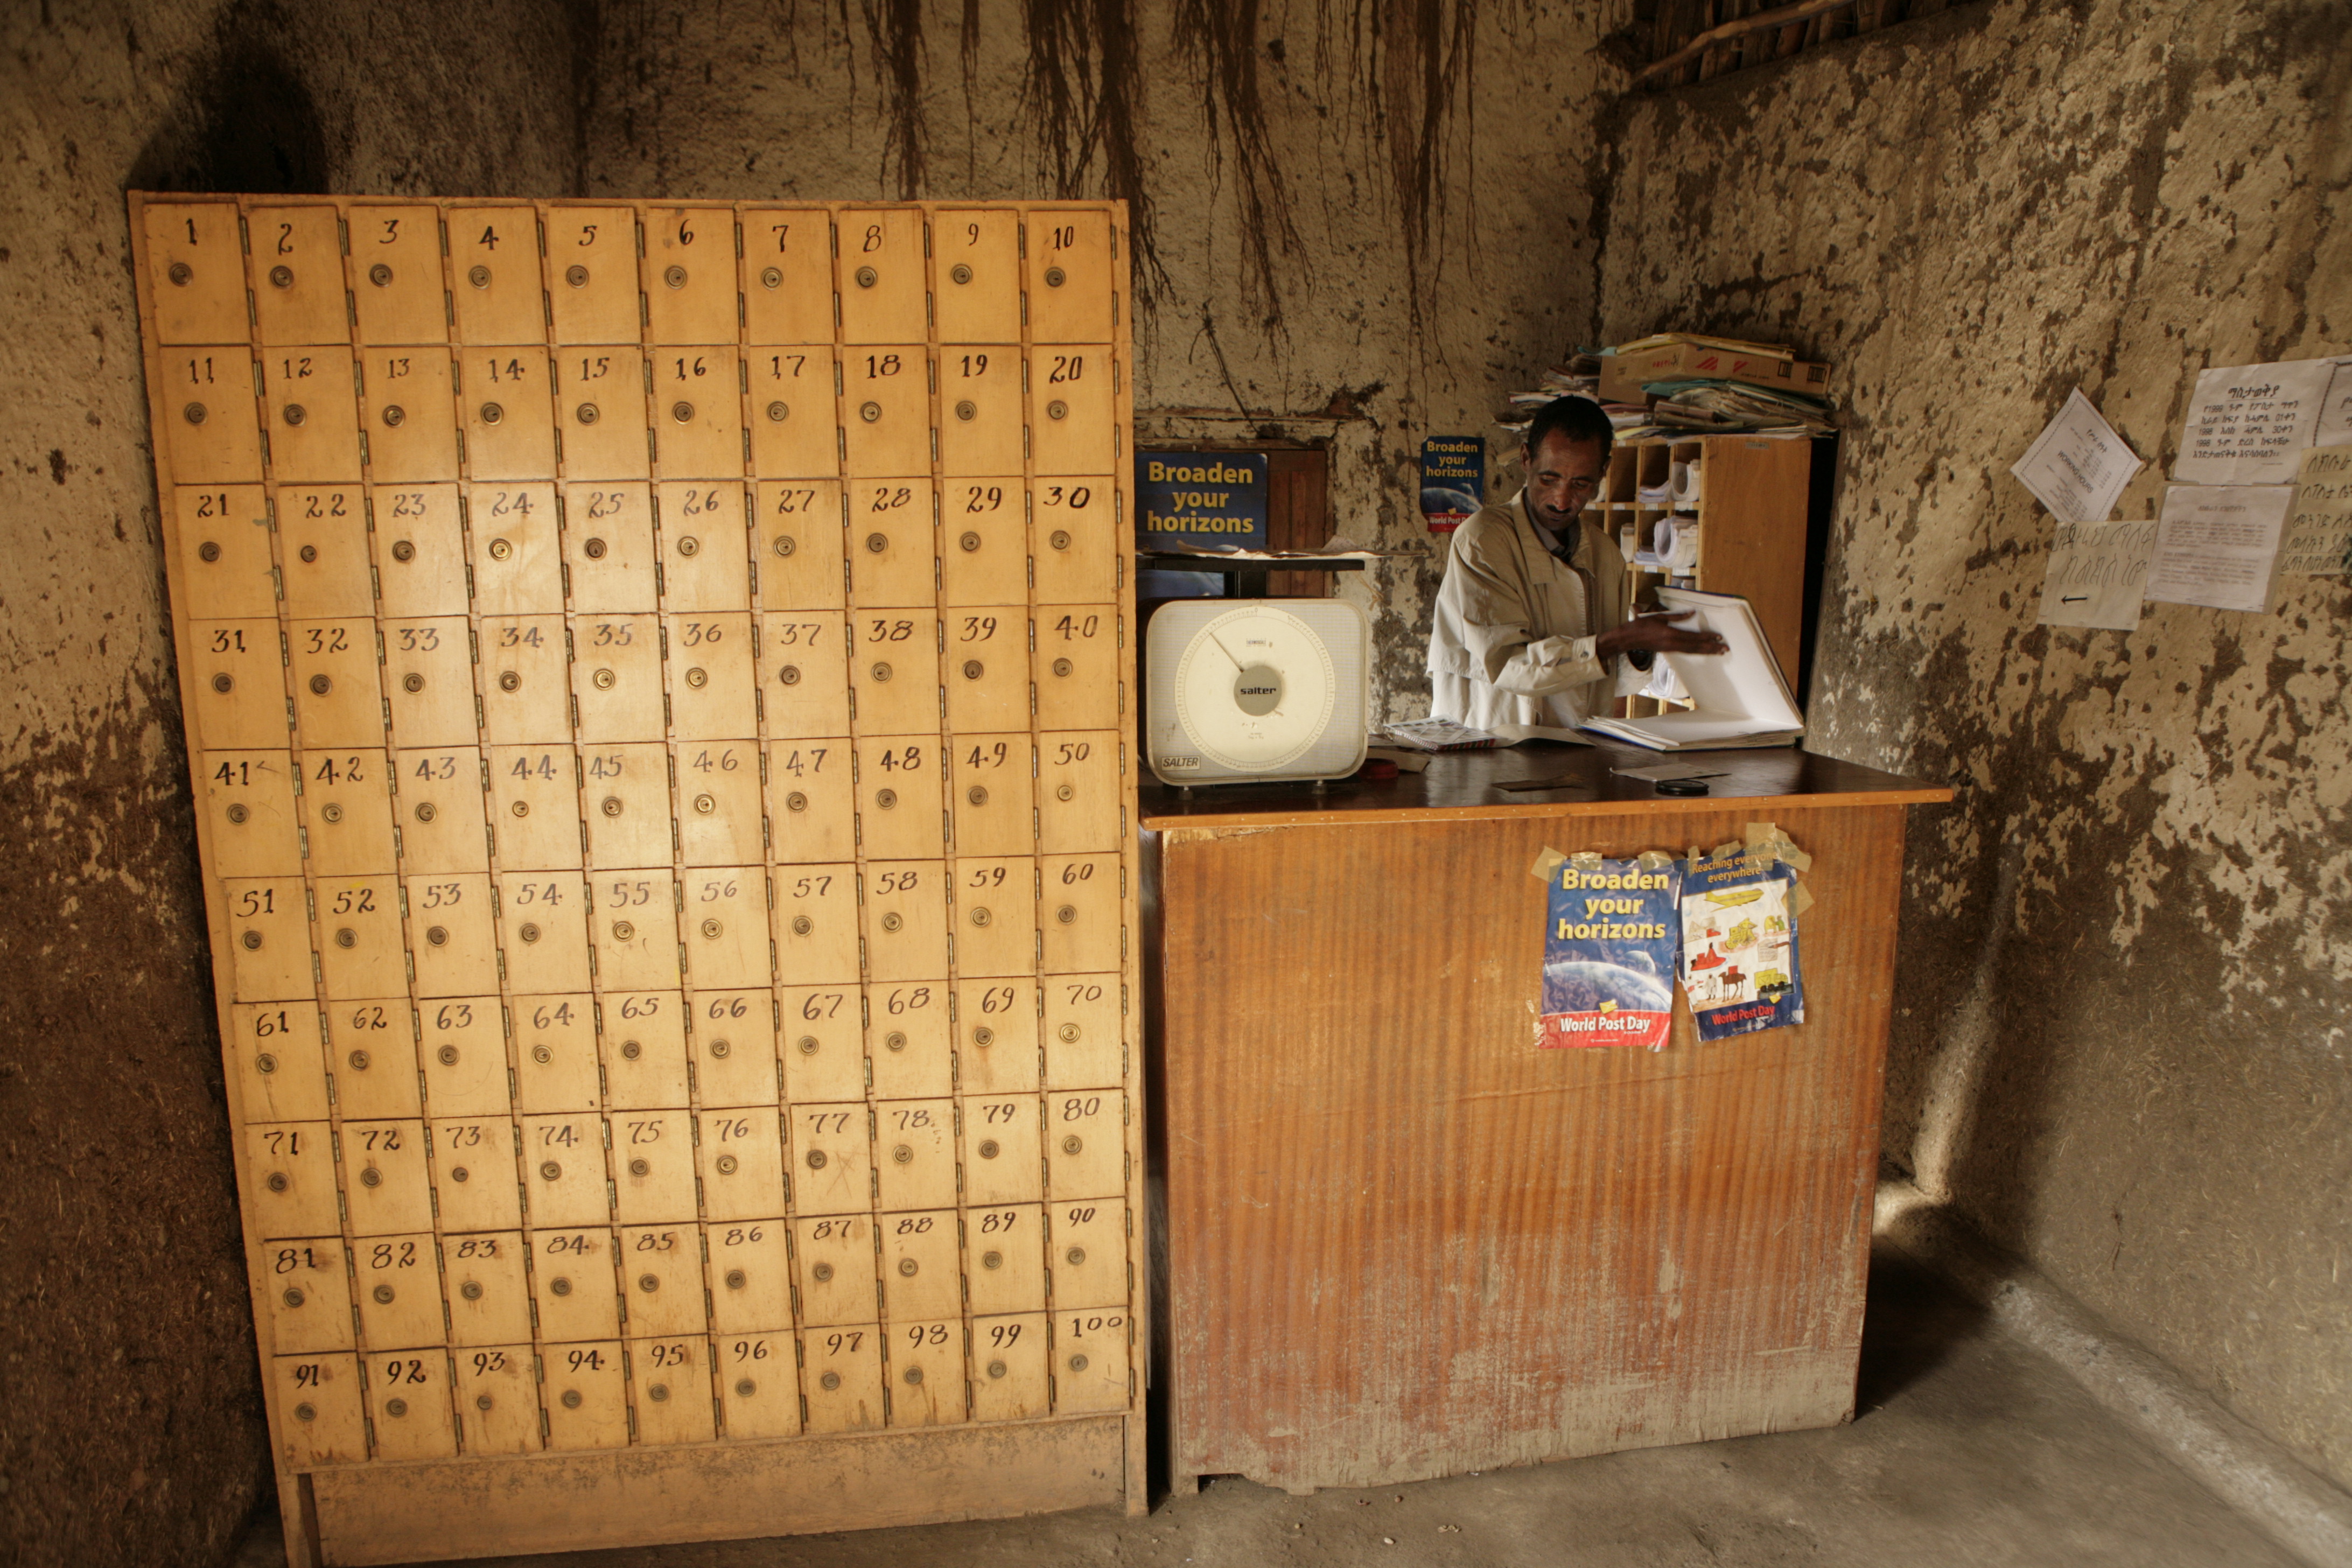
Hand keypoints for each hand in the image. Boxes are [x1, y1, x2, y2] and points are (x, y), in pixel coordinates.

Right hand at [1596, 611, 1728, 658]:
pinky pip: (1686, 652)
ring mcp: (1670, 648)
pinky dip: (1697, 651)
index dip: (1707, 637)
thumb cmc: (1641, 625)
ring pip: (1692, 651)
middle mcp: (1672, 644)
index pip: (1693, 637)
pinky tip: (1703, 651)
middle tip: (1725, 649)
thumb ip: (1677, 616)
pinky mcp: (1668, 650)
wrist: (1628, 638)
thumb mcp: (1659, 616)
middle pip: (1696, 647)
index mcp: (1670, 634)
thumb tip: (1692, 613)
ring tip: (1718, 652)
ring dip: (1706, 651)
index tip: (1719, 637)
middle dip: (1711, 648)